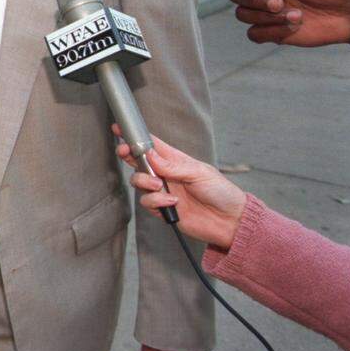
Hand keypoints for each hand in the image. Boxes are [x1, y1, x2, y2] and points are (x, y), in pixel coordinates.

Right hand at [113, 125, 245, 249]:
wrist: (229, 222)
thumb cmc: (221, 192)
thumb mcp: (199, 172)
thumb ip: (172, 165)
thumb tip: (150, 154)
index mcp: (175, 160)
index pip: (151, 145)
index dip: (135, 137)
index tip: (120, 129)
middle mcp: (165, 174)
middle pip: (138, 162)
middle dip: (128, 156)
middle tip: (125, 153)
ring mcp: (162, 191)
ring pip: (138, 181)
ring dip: (144, 181)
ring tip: (159, 185)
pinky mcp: (162, 208)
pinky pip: (147, 202)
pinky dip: (156, 201)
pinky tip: (173, 202)